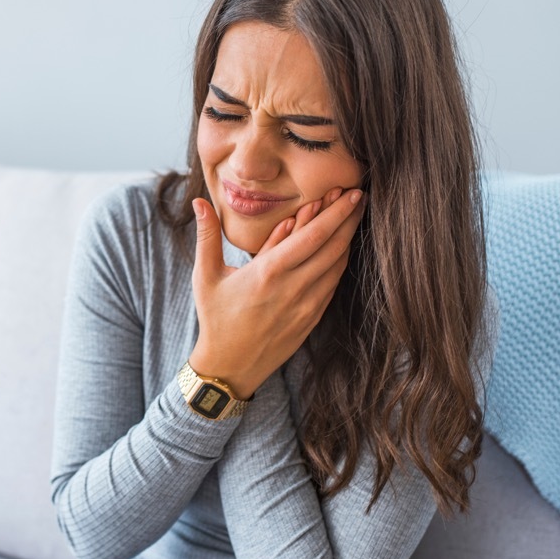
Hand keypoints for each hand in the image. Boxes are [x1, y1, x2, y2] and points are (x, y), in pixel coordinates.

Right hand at [188, 187, 364, 398]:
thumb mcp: (205, 276)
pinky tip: (341, 248)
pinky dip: (339, 262)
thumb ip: (207, 236)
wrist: (230, 366)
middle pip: (334, 247)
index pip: (313, 236)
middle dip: (349, 218)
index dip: (336, 212)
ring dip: (348, 239)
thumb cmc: (216, 318)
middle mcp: (293, 289)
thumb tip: (199, 202)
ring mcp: (307, 306)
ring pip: (337, 265)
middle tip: (360, 196)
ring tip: (354, 216)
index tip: (350, 192)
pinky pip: (333, 284)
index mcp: (268, 274)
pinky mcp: (312, 318)